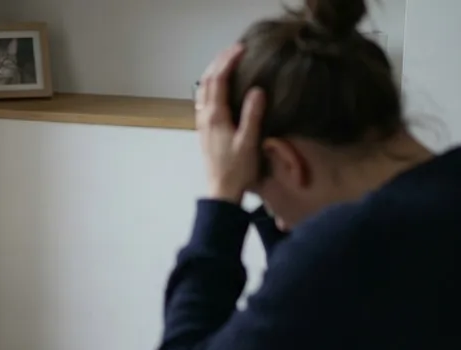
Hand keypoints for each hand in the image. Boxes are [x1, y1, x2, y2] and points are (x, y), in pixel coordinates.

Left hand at [195, 45, 265, 203]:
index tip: (241, 48)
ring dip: (212, 72)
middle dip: (219, 62)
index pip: (219, 80)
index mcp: (216, 116)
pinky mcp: (204, 130)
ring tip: (225, 62)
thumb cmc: (238, 169)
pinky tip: (217, 88)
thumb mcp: (249, 142)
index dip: (228, 61)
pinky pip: (203, 100)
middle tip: (234, 49)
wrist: (221, 191)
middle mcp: (205, 116)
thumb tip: (257, 90)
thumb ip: (252, 115)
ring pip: (202, 90)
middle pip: (207, 81)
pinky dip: (210, 86)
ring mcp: (202, 123)